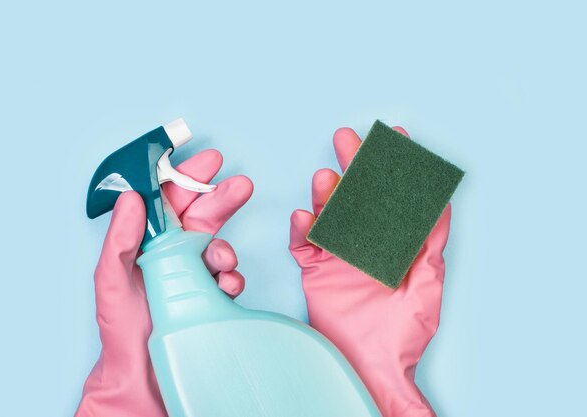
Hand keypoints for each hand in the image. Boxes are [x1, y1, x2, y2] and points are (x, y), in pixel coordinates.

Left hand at [75, 149, 252, 416]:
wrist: (143, 373)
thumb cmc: (121, 327)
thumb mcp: (110, 279)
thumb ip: (120, 238)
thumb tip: (132, 198)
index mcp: (147, 241)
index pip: (168, 200)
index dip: (188, 178)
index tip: (208, 161)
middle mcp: (172, 252)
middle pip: (202, 214)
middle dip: (222, 197)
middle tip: (241, 185)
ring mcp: (194, 273)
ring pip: (219, 244)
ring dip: (226, 247)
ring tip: (221, 260)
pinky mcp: (211, 294)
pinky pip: (229, 276)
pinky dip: (233, 277)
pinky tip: (226, 284)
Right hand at [289, 127, 450, 416]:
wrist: (370, 368)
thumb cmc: (403, 335)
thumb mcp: (426, 287)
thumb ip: (429, 245)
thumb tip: (439, 205)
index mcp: (396, 244)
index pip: (395, 198)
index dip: (395, 168)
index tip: (396, 139)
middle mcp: (367, 243)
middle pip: (359, 197)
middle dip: (354, 167)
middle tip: (346, 139)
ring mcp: (339, 255)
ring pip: (330, 215)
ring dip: (326, 195)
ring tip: (324, 177)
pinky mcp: (316, 271)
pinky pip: (305, 246)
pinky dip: (303, 231)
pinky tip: (304, 217)